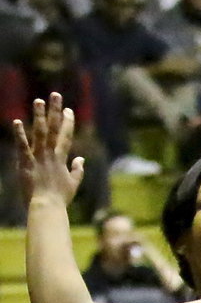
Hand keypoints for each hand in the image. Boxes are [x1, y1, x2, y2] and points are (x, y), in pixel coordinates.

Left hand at [12, 93, 84, 207]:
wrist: (47, 207)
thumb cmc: (60, 198)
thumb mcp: (73, 184)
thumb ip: (77, 170)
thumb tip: (81, 159)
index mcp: (62, 159)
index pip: (66, 136)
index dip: (68, 122)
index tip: (68, 109)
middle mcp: (51, 155)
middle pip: (55, 129)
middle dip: (56, 111)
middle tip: (55, 95)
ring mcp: (39, 158)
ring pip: (40, 133)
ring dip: (40, 116)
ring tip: (38, 100)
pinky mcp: (26, 163)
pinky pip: (23, 146)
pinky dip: (20, 134)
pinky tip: (17, 121)